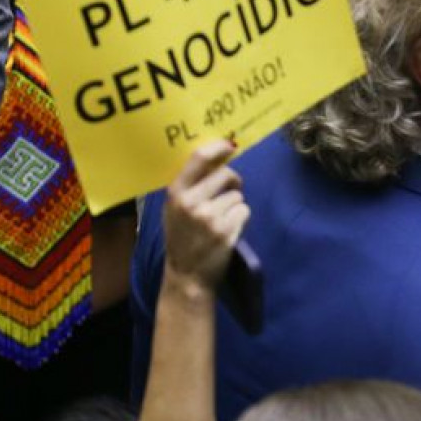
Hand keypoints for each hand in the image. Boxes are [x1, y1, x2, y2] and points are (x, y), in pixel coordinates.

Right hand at [163, 139, 248, 291]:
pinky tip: (227, 231)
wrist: (186, 275)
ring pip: (238, 195)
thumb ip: (192, 185)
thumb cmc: (182, 237)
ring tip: (220, 221)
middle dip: (232, 182)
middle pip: (226, 174)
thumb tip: (218, 156)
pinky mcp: (225, 230)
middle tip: (226, 195)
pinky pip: (244, 210)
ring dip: (234, 205)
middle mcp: (190, 202)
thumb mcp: (176, 209)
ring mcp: (208, 216)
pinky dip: (241, 219)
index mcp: (176, 193)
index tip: (230, 145)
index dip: (218, 148)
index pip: (198, 158)